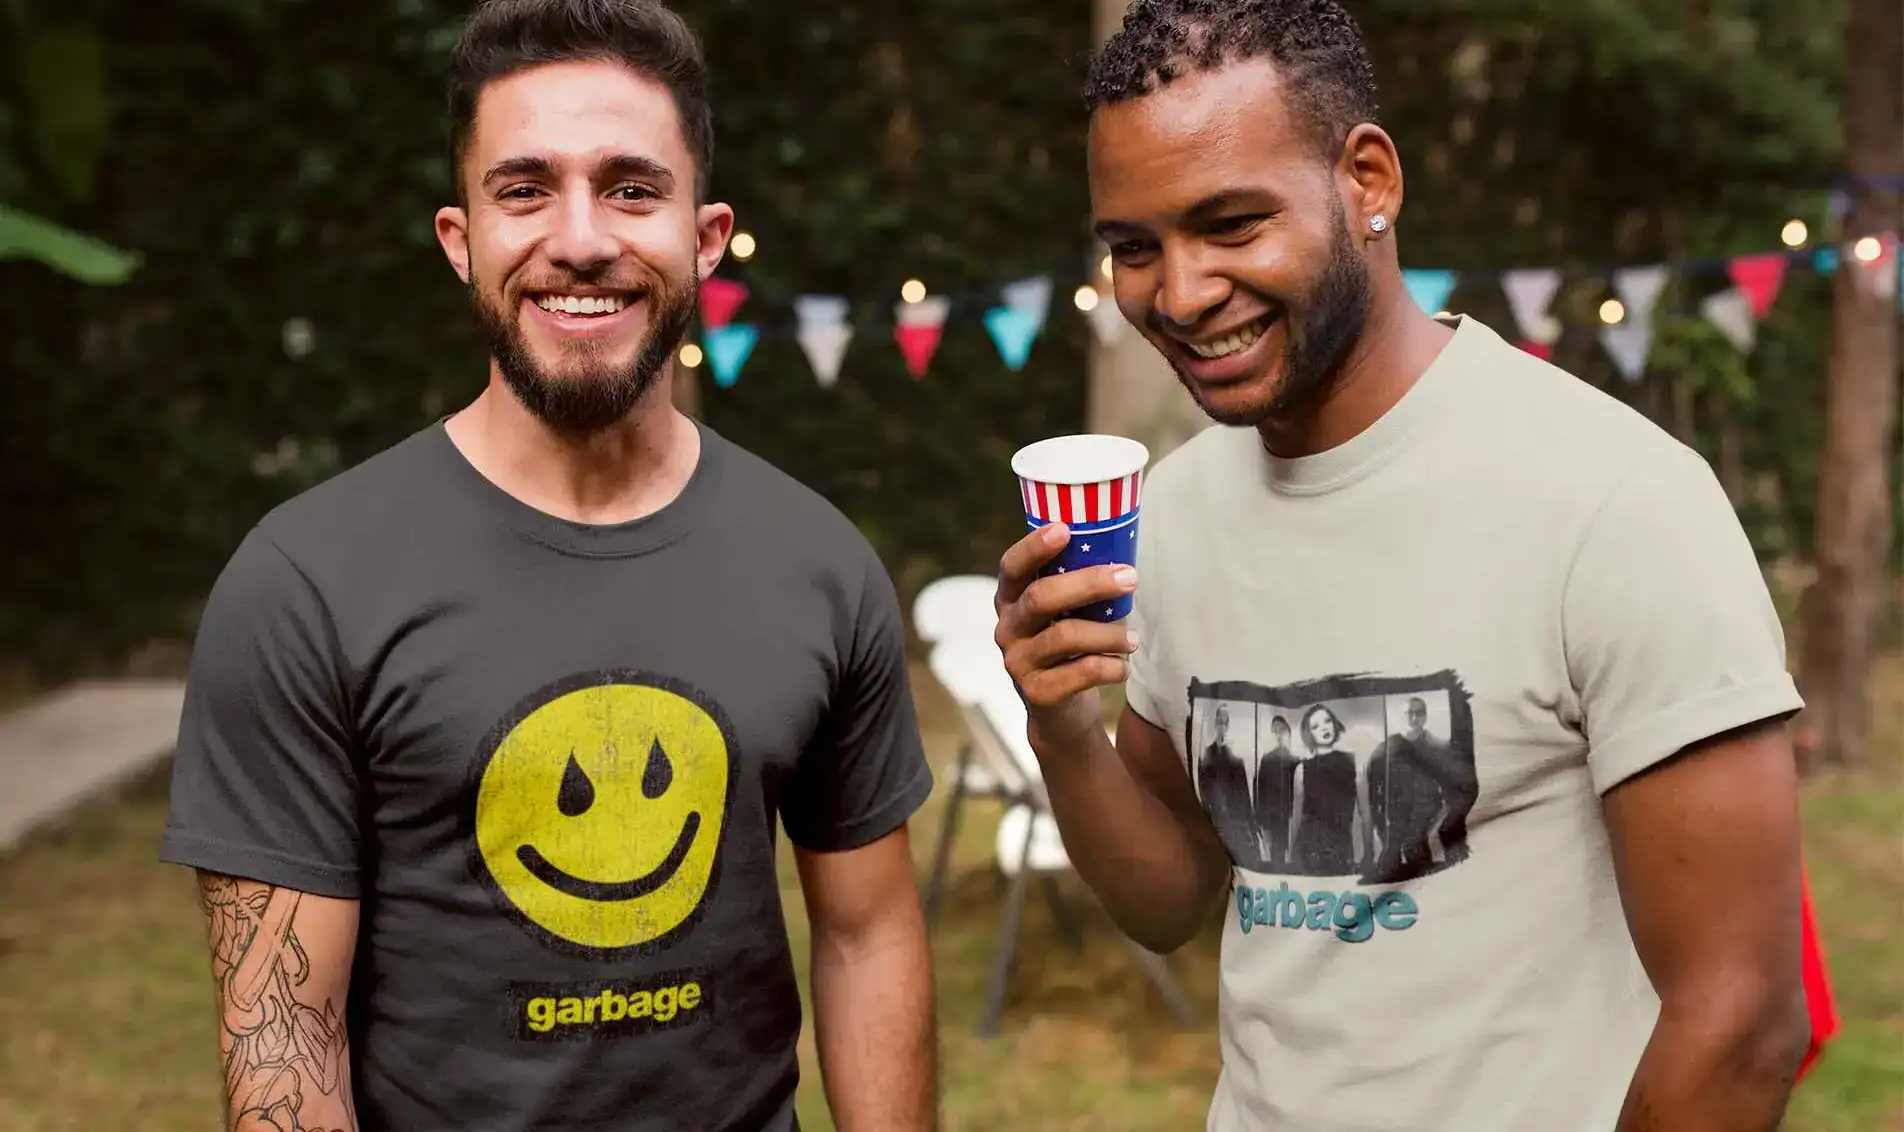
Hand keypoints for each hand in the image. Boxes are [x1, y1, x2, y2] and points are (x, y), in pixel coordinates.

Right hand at [993, 523, 1139, 750]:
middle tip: (1130, 578)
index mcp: (1011, 600)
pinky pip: (1081, 672)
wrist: (1060, 713)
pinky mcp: (1037, 692)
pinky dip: (1111, 667)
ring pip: (1066, 636)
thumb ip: (1076, 588)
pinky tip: (1122, 667)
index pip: (1012, 567)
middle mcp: (1007, 628)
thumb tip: (1121, 558)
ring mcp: (1018, 662)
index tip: (1065, 529)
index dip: (1034, 547)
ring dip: (1109, 634)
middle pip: (1041, 597)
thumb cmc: (1069, 650)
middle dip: (1090, 583)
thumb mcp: (1064, 615)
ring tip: (1132, 639)